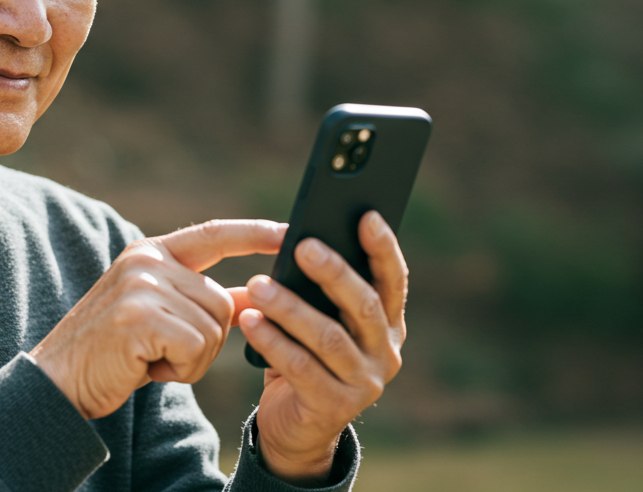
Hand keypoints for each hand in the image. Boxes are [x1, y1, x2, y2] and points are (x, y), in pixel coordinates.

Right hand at [31, 219, 284, 418]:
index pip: (215, 234)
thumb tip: (258, 295)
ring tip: (151, 359)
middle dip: (206, 341)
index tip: (292, 232)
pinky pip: (197, 347)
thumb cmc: (115, 353)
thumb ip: (202, 300)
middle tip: (163, 353)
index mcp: (151, 252)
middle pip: (222, 301)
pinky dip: (181, 370)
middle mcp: (146, 260)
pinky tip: (147, 368)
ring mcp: (141, 285)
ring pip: (214, 327)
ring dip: (192, 359)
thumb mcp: (161, 316)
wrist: (59, 383)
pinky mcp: (140, 317)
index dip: (256, 234)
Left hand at [237, 211, 407, 485]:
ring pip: (329, 337)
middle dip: (334, 273)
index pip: (393, 279)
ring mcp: (365, 383)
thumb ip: (321, 292)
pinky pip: (300, 367)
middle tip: (303, 246)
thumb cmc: (306, 356)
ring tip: (258, 285)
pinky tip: (249, 321)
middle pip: (364, 306)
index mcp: (388, 323)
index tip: (365, 215)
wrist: (296, 427)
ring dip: (291, 308)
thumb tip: (300, 242)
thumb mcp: (321, 320)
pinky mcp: (335, 407)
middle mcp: (386, 352)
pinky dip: (272, 341)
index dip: (382, 247)